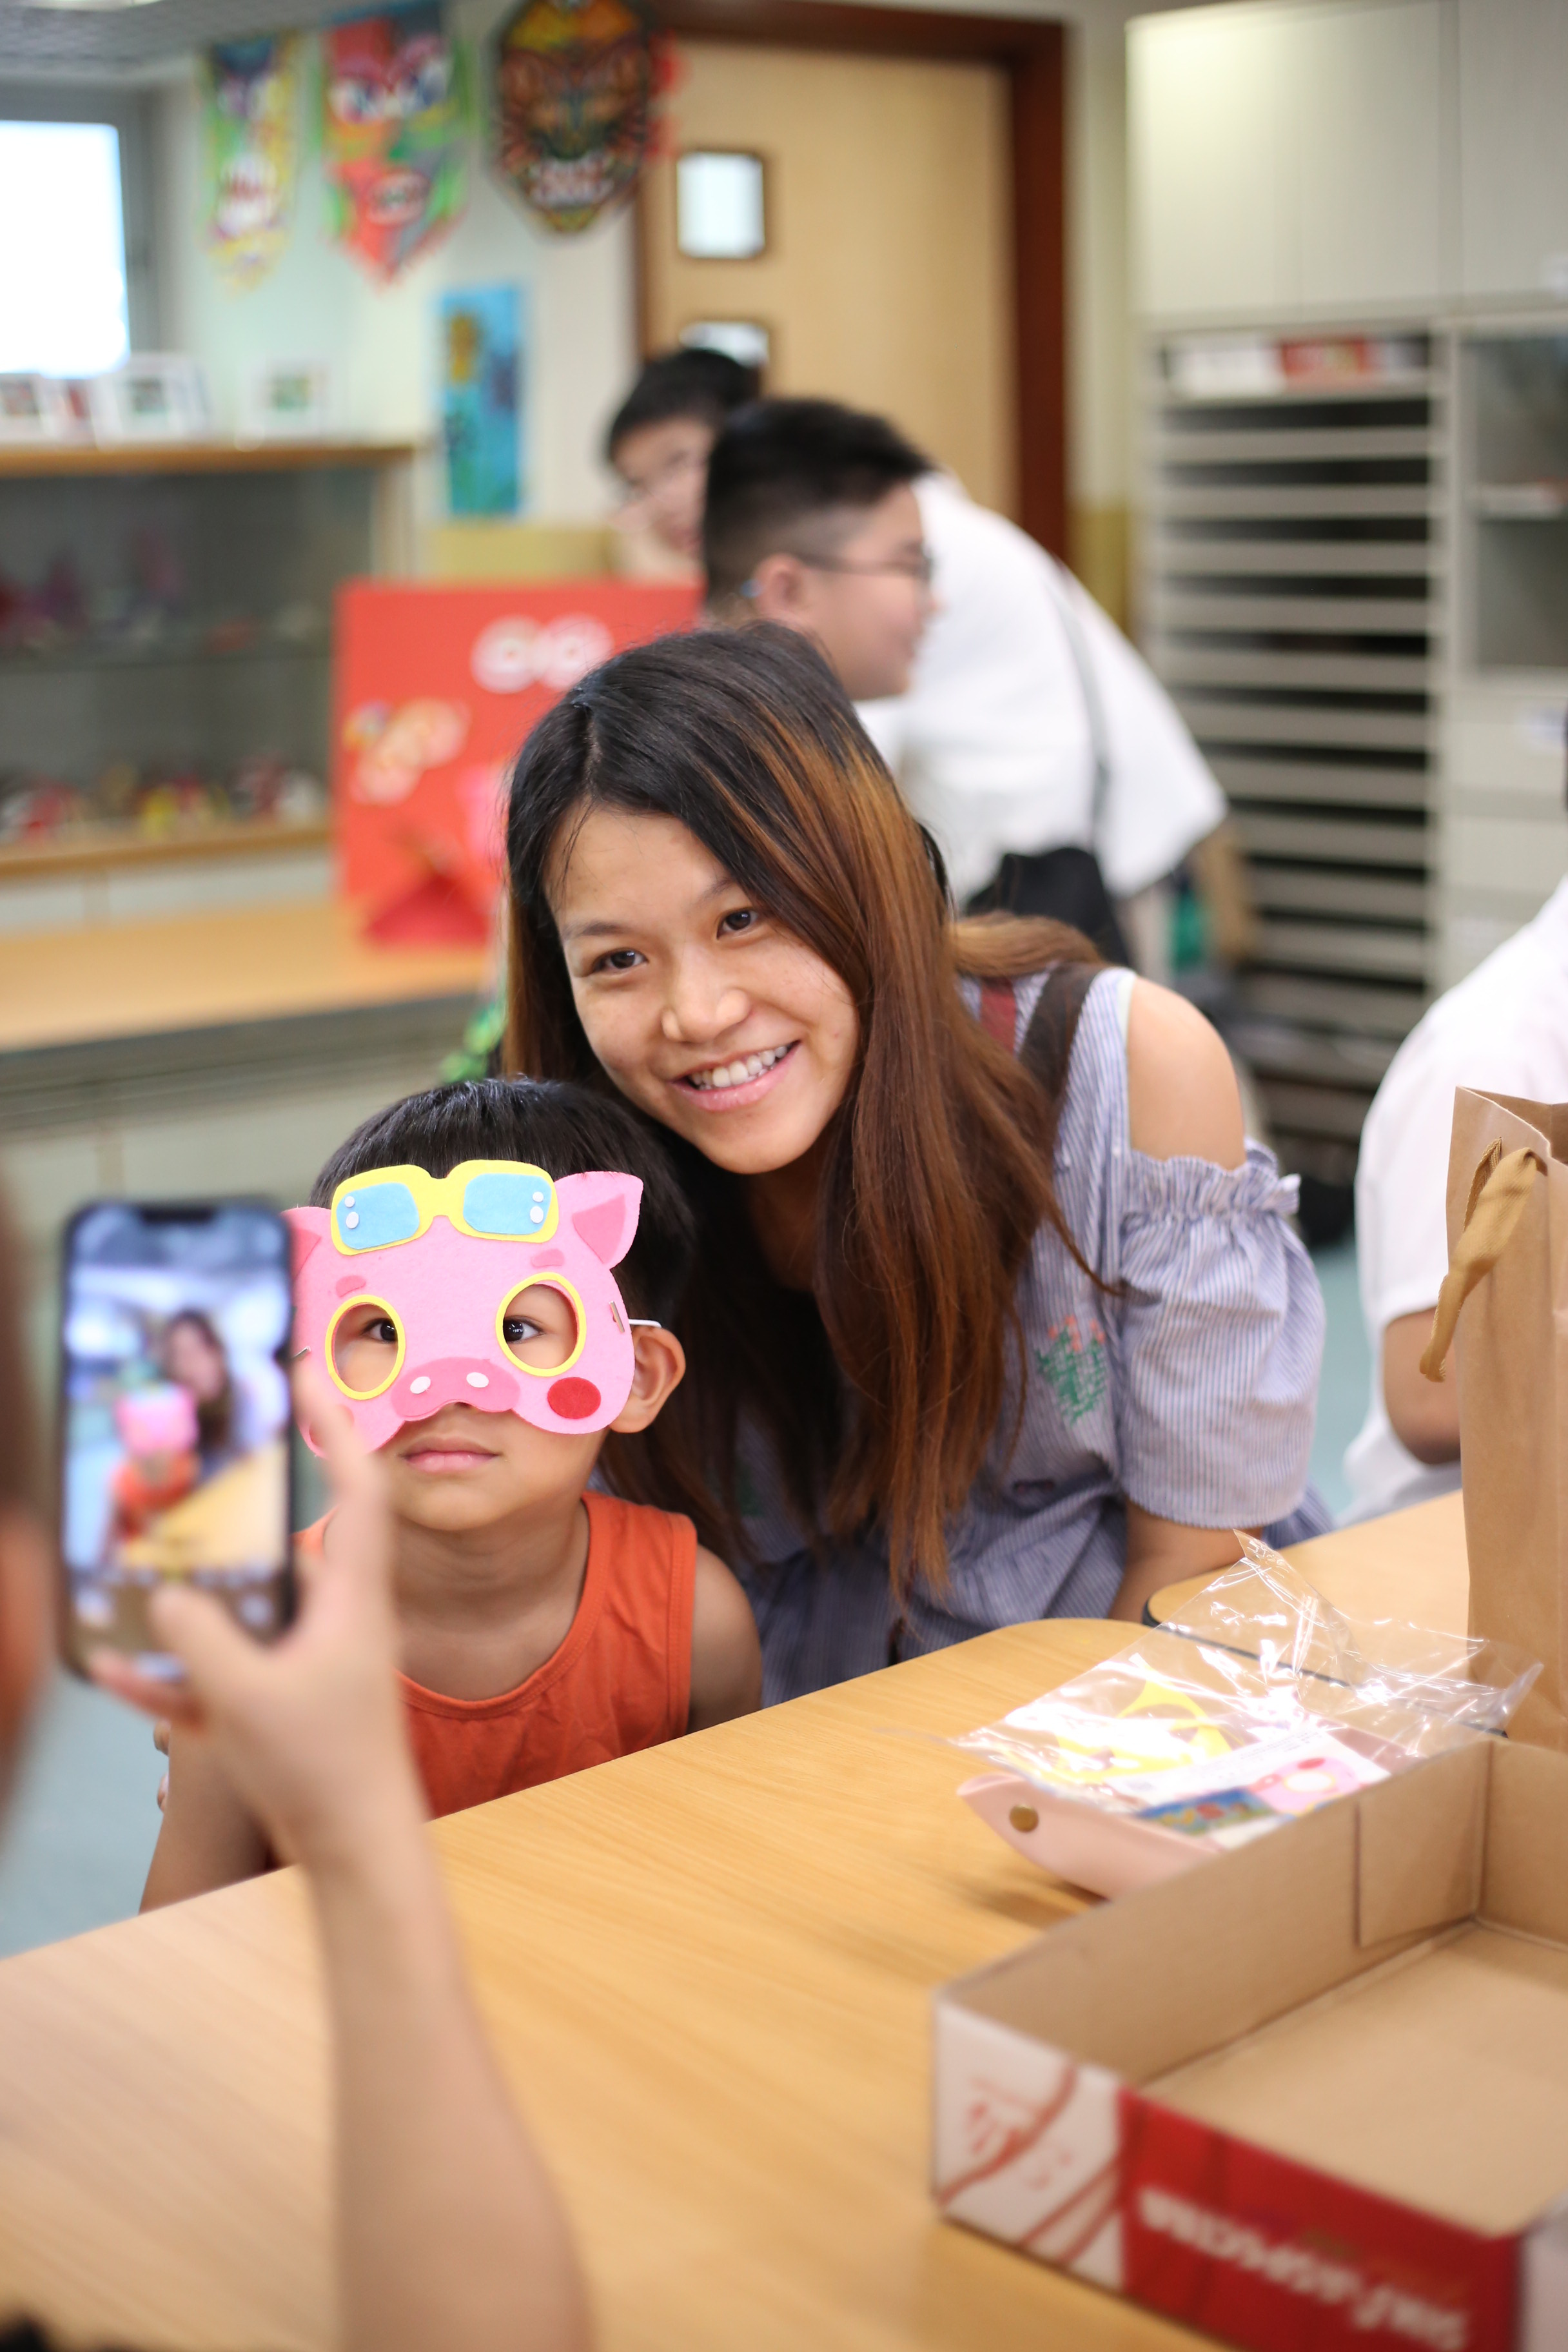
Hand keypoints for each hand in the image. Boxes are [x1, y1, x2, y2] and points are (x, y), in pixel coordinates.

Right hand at [93, 1364, 424, 1873]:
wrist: (359, 1853)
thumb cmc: (326, 1771)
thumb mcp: (250, 1697)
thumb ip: (202, 1641)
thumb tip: (166, 1596)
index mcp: (353, 1597)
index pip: (355, 1485)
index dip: (334, 1423)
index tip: (306, 1373)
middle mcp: (338, 1616)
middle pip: (290, 1537)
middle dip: (238, 1506)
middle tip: (194, 1464)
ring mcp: (313, 1657)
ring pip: (247, 1606)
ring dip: (194, 1596)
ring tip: (135, 1572)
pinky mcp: (286, 1700)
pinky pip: (224, 1671)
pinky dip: (178, 1673)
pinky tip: (120, 1677)